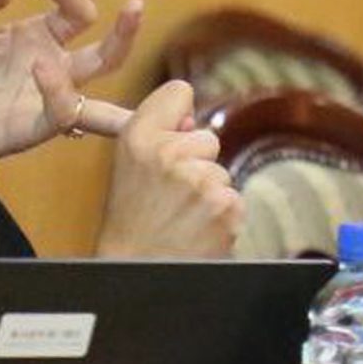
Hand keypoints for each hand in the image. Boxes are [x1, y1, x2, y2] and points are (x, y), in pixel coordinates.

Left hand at [0, 0, 143, 171]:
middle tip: (135, 4)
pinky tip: (41, 68)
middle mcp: (50, 70)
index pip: (75, 14)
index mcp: (37, 39)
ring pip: (98, 100)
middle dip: (126, 30)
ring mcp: (42, 101)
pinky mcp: (27, 130)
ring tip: (136, 70)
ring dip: (117, 77)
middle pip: (106, 54)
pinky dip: (60, 93)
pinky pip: (61, 116)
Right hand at [95, 80, 243, 258]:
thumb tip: (192, 119)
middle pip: (208, 137)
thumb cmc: (131, 217)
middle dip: (195, 163)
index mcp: (138, 137)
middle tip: (168, 194)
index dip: (177, 118)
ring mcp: (202, 182)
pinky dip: (221, 215)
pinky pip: (234, 197)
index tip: (168, 140)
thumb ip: (157, 128)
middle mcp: (170, 154)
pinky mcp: (227, 208)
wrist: (136, 271)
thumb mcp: (128, 161)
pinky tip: (196, 229)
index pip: (179, 92)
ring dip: (207, 193)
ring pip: (221, 171)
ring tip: (180, 216)